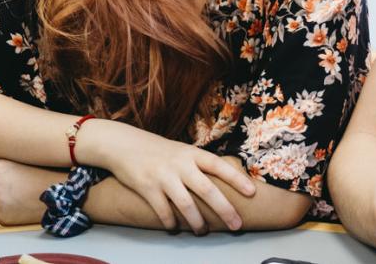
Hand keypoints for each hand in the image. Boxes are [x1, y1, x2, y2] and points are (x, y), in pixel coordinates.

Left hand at [0, 158, 63, 225]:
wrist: (61, 196)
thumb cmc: (48, 173)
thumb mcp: (25, 158)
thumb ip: (8, 161)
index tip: (6, 171)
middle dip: (1, 185)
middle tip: (22, 183)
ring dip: (6, 198)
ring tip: (26, 194)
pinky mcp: (2, 218)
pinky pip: (2, 212)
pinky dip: (11, 211)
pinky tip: (25, 206)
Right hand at [90, 121, 256, 233]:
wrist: (123, 144)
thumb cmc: (159, 151)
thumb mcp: (182, 150)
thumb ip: (200, 165)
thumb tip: (225, 183)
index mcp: (192, 153)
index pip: (219, 165)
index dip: (236, 179)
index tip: (252, 192)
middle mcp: (180, 164)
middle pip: (206, 189)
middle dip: (224, 209)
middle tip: (236, 225)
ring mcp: (163, 176)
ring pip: (186, 204)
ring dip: (197, 222)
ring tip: (203, 231)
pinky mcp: (147, 188)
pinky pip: (163, 211)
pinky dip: (171, 223)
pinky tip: (175, 228)